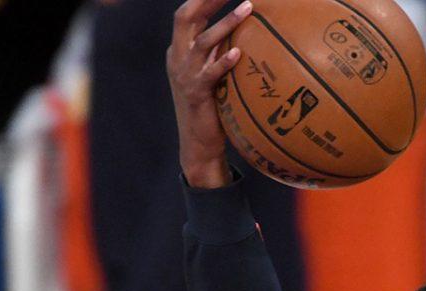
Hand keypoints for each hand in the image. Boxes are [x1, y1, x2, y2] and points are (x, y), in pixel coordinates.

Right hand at [166, 0, 252, 186]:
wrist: (198, 143)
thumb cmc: (211, 107)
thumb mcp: (211, 75)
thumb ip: (218, 55)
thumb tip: (244, 37)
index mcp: (180, 51)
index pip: (187, 15)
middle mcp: (178, 58)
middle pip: (186, 18)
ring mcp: (185, 75)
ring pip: (202, 42)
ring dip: (225, 23)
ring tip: (247, 8)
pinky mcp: (196, 94)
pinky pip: (209, 74)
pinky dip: (223, 62)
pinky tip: (238, 53)